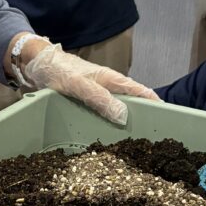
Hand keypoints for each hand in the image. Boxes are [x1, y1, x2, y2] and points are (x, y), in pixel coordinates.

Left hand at [22, 43, 158, 125]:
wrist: (38, 63)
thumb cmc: (59, 70)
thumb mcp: (79, 86)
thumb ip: (100, 99)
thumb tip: (124, 116)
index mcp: (111, 79)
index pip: (140, 91)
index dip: (154, 102)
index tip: (167, 117)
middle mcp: (108, 85)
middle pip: (131, 100)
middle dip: (142, 115)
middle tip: (151, 138)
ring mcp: (97, 92)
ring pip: (117, 107)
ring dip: (125, 120)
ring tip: (132, 141)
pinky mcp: (86, 98)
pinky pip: (103, 110)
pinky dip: (108, 120)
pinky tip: (107, 134)